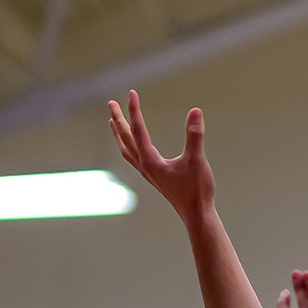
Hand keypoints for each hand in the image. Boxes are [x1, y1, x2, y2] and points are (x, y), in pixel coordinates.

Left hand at [109, 89, 213, 220]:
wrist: (196, 214)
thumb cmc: (197, 189)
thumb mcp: (197, 160)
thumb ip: (195, 135)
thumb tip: (195, 111)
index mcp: (150, 160)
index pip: (138, 129)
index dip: (134, 109)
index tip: (131, 93)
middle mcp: (144, 166)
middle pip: (125, 138)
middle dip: (118, 119)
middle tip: (111, 103)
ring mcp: (147, 173)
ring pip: (126, 150)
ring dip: (119, 134)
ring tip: (113, 122)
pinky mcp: (154, 178)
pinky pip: (134, 158)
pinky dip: (128, 147)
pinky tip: (134, 146)